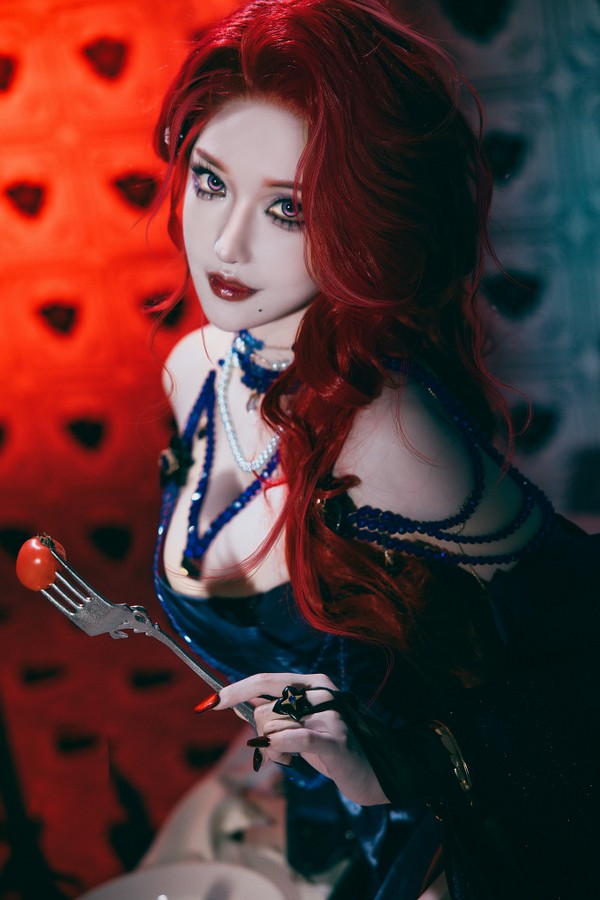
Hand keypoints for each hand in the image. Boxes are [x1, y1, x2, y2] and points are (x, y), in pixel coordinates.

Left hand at [216, 672, 389, 805]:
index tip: (212, 703)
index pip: (266, 680)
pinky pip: (296, 739)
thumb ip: (275, 710)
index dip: (237, 690)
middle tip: (279, 751)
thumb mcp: (301, 724)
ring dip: (275, 752)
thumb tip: (238, 701)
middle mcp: (322, 693)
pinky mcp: (336, 742)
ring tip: (293, 760)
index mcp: (313, 682)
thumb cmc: (330, 747)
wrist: (371, 772)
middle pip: (266, 710)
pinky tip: (281, 754)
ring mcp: (330, 716)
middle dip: (263, 735)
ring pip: (275, 728)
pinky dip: (281, 746)